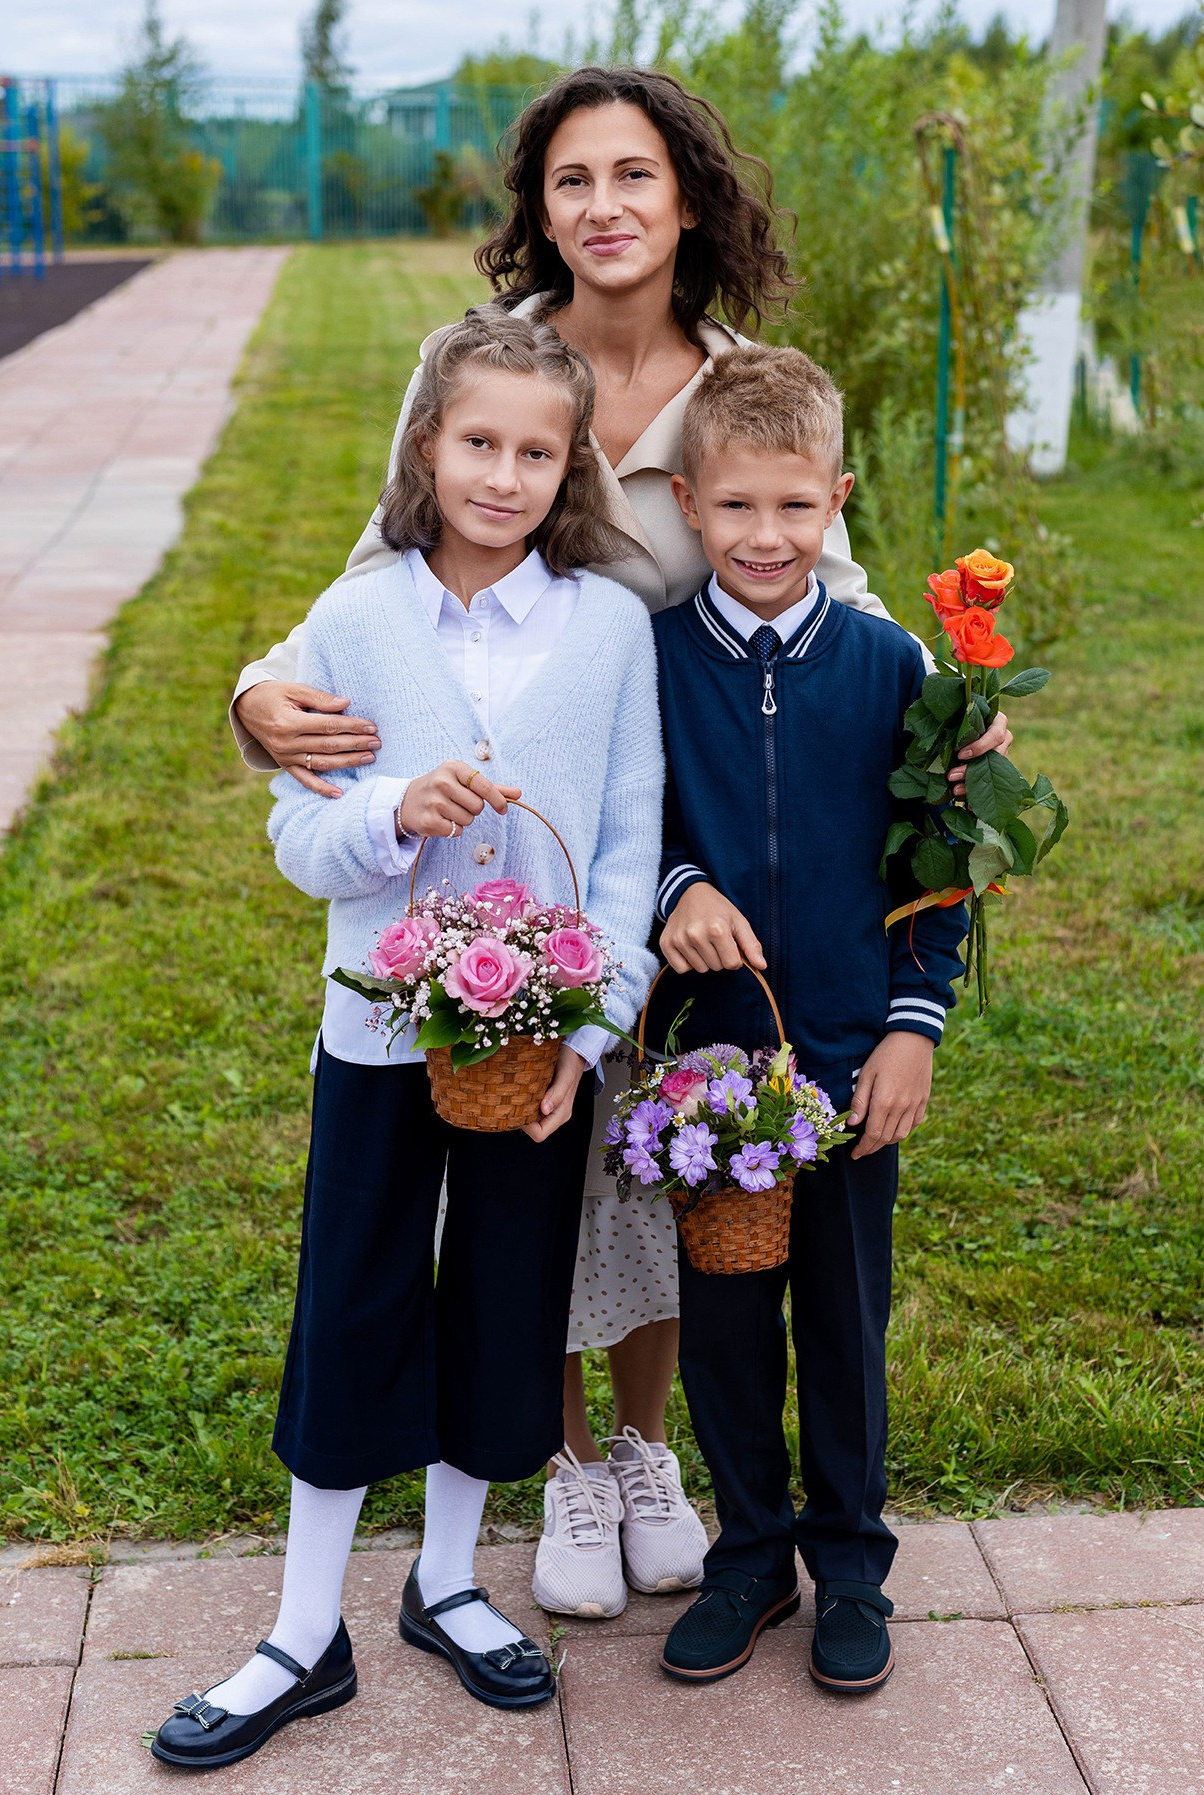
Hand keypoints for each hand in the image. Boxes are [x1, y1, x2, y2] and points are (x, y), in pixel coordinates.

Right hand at [235, 682, 381, 797]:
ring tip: (369, 758)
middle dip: (355, 744)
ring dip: (348, 762)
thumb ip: (319, 698)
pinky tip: (339, 794)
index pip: (328, 726)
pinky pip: (305, 780)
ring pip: (322, 763)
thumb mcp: (293, 689)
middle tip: (377, 742)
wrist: (247, 709)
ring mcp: (285, 757)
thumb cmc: (273, 695)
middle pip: (328, 746)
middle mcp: (286, 744)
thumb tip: (346, 704)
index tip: (371, 726)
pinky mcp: (285, 765)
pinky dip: (321, 788)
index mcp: (288, 723)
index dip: (351, 726)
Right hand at [398, 762, 519, 838]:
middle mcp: (442, 782)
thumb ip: (491, 787)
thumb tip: (518, 793)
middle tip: (459, 804)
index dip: (497, 799)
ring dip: (463, 820)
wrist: (408, 800)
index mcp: (453, 767)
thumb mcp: (463, 781)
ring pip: (468, 820)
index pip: (484, 785)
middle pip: (478, 806)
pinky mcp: (429, 821)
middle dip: (473, 809)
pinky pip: (456, 831)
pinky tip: (441, 820)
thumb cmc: (443, 788)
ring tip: (448, 811)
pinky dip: (453, 830)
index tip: (503, 809)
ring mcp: (434, 802)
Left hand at [523, 1045, 587, 1142]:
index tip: (519, 1110)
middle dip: (521, 1119)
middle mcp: (555, 1114)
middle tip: (514, 1102)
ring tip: (517, 1095)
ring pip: (530, 1118)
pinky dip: (523, 1102)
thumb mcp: (565, 1076)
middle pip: (532, 1128)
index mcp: (561, 1114)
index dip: (527, 1127)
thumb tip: (544, 1110)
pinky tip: (521, 1091)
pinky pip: (530, 1108)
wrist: (573, 1052)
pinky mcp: (544, 1100)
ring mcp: (549, 1108)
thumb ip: (556, 1094)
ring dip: (521, 1110)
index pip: (540, 1133)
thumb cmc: (571, 1062)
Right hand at [660, 881, 765, 974]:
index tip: (730, 944)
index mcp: (717, 929)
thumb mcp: (739, 922)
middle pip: (716, 968)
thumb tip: (762, 966)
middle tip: (715, 940)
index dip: (734, 957)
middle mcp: (695, 934)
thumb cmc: (718, 909)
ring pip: (699, 969)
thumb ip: (752, 945)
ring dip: (704, 960)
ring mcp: (679, 940)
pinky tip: (690, 948)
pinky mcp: (666, 944)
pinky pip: (681, 969)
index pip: (732, 964)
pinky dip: (687, 963)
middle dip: (719, 957)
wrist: (690, 893)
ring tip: (702, 941)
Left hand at [849, 1031, 933, 1158]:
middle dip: (872, 1148)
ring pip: (901, 1134)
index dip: (863, 1147)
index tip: (854, 1153)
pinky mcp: (924, 1100)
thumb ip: (860, 1100)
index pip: (873, 1135)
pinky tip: (894, 1129)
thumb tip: (852, 1124)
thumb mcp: (866, 1074)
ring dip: (887, 1142)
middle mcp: (902, 1107)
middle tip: (862, 1151)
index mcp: (884, 1101)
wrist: (913, 1038)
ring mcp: (915, 1104)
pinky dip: (903, 1131)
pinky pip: (914, 1123)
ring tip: (876, 1141)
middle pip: (886, 1138)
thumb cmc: (885, 1054)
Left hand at [947, 708, 1011, 798]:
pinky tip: (968, 804)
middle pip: (996, 756)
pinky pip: (990, 781)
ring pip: (993, 771)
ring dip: (973, 782)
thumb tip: (941, 745)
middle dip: (972, 769)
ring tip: (955, 790)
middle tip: (951, 776)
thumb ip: (955, 728)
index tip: (960, 755)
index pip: (996, 734)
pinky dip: (977, 792)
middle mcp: (1003, 737)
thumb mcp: (957, 719)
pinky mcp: (996, 767)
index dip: (980, 746)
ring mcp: (1001, 753)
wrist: (957, 723)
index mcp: (997, 721)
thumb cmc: (957, 718)